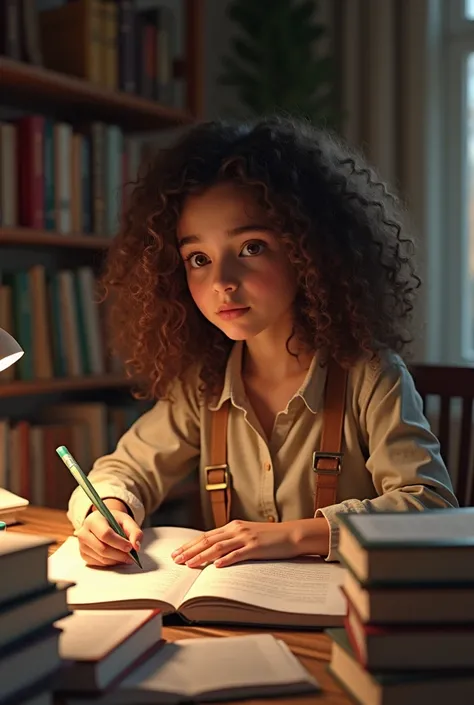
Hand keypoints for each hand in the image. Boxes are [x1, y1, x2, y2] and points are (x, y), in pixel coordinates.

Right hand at [75, 499, 142, 566]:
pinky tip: (118, 558)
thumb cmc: (115, 521)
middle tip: (131, 556)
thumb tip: (136, 547)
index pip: (105, 534)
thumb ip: (135, 531)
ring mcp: (81, 545)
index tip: (130, 547)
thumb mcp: (127, 521)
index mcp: (93, 520)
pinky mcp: (83, 555)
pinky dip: (111, 563)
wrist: (103, 522)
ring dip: (117, 560)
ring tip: (127, 557)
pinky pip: (99, 563)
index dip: (119, 543)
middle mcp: (83, 532)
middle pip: (102, 548)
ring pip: (101, 558)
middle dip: (119, 554)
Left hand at [171, 519, 299, 568]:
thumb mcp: (248, 536)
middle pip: (208, 540)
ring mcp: (246, 538)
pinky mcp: (256, 547)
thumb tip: (214, 555)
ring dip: (202, 556)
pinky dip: (226, 559)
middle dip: (190, 551)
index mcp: (233, 527)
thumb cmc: (270, 538)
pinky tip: (216, 566)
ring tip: (190, 564)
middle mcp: (236, 530)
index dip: (190, 545)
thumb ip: (232, 541)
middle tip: (176, 560)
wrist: (291, 534)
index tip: (177, 553)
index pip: (206, 536)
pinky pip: (238, 554)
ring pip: (219, 547)